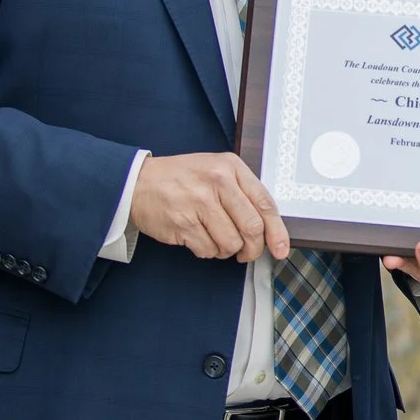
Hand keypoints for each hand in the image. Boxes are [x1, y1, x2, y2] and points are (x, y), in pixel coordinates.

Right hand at [130, 152, 289, 262]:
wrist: (138, 183)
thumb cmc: (181, 179)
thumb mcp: (216, 171)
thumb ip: (243, 193)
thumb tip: (270, 229)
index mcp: (230, 167)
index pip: (265, 203)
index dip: (277, 231)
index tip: (281, 248)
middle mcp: (217, 182)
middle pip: (252, 228)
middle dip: (253, 248)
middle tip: (247, 252)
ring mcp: (199, 203)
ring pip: (231, 243)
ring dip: (226, 250)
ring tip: (215, 238)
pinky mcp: (183, 223)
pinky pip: (208, 250)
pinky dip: (207, 251)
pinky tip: (198, 237)